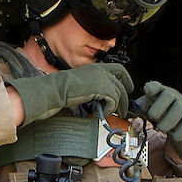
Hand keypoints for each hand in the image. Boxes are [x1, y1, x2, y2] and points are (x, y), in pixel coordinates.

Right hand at [6, 63, 132, 126]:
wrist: (53, 90)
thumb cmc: (60, 89)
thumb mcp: (81, 84)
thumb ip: (94, 86)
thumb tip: (102, 97)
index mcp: (95, 67)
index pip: (119, 69)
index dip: (126, 79)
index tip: (128, 88)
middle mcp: (100, 70)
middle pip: (121, 83)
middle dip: (124, 97)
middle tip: (123, 108)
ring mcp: (101, 78)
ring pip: (119, 93)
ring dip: (116, 106)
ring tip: (110, 113)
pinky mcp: (101, 88)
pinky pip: (113, 100)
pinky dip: (109, 108)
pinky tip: (100, 112)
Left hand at [142, 81, 181, 157]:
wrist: (177, 121)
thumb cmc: (159, 112)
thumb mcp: (148, 110)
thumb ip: (139, 113)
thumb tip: (132, 120)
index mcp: (158, 92)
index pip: (155, 86)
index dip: (152, 87)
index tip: (148, 90)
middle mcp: (172, 95)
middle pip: (168, 96)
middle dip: (159, 106)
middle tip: (152, 116)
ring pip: (179, 109)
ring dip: (169, 119)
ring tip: (161, 128)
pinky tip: (176, 137)